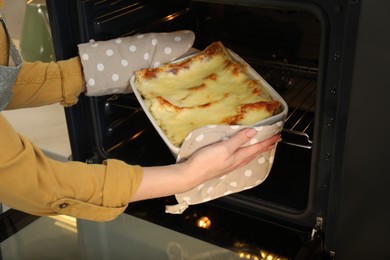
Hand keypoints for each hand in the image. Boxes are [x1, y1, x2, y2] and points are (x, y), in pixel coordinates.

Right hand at [130, 128, 280, 201]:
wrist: (192, 174)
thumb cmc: (206, 162)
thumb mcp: (224, 147)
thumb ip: (238, 140)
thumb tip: (253, 132)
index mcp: (239, 156)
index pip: (257, 147)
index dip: (268, 141)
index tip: (278, 136)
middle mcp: (236, 162)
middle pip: (254, 153)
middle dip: (265, 146)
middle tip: (274, 141)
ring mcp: (229, 165)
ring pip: (248, 156)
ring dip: (256, 150)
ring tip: (261, 147)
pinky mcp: (222, 165)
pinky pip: (239, 159)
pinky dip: (245, 154)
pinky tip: (241, 154)